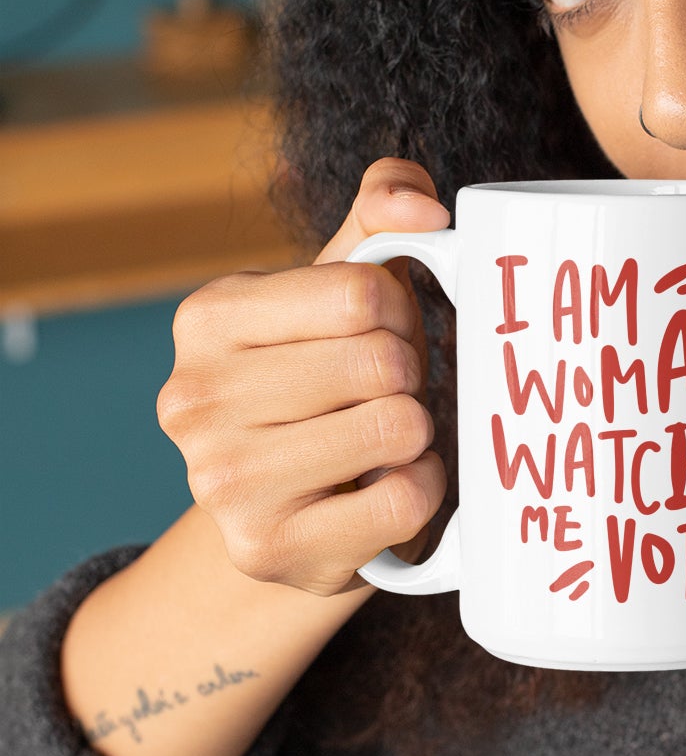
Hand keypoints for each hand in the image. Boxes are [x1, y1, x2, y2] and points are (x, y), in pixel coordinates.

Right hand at [157, 157, 451, 595]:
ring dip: (417, 434)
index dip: (400, 312)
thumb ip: (381, 218)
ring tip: (382, 441)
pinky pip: (407, 500)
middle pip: (383, 361)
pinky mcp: (271, 550)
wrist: (289, 509)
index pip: (364, 291)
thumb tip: (422, 206)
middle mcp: (193, 399)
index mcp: (208, 319)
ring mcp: (223, 483)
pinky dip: (422, 489)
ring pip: (399, 428)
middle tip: (386, 396)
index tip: (381, 336)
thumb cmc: (327, 383)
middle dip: (410, 376)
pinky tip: (387, 486)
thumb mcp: (339, 290)